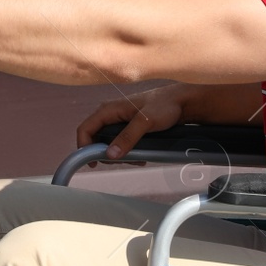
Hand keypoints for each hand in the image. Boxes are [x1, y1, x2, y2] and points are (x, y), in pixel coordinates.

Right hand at [75, 84, 191, 164]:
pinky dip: (126, 151)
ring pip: (108, 142)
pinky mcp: (128, 127)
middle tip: (122, 162)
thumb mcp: (145, 122)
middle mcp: (110, 114)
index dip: (84, 147)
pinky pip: (119, 142)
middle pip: (95, 138)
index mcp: (109, 109)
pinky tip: (140, 155)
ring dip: (119, 154)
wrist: (182, 101)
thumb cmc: (164, 106)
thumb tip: (110, 154)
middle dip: (106, 153)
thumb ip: (127, 137)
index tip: (92, 163)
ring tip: (137, 158)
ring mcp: (119, 121)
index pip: (85, 129)